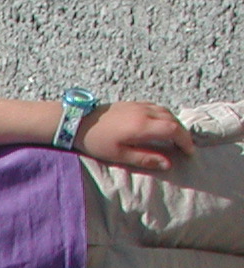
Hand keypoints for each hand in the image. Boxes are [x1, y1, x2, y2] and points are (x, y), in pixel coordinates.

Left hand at [78, 102, 195, 168]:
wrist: (77, 122)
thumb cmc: (96, 142)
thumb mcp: (119, 155)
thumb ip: (144, 159)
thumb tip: (167, 164)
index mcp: (142, 126)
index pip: (174, 130)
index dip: (185, 141)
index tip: (189, 152)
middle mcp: (144, 112)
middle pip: (173, 120)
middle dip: (183, 134)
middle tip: (185, 147)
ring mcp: (139, 105)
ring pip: (166, 112)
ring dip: (175, 124)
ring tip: (176, 138)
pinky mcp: (133, 103)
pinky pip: (157, 107)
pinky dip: (166, 116)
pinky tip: (162, 125)